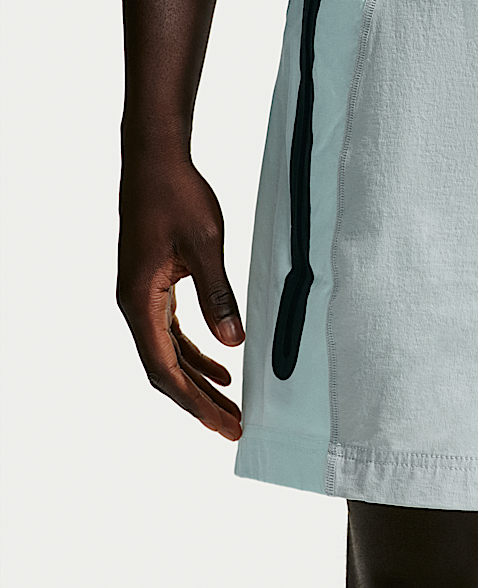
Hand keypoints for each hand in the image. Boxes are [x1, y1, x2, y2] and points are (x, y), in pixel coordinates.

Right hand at [116, 152, 243, 438]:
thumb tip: (233, 343)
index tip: (225, 425)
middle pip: (165, 371)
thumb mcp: (205, 246)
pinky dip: (194, 353)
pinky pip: (170, 333)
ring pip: (167, 354)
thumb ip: (219, 297)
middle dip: (199, 402)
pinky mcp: (152, 285)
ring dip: (197, 382)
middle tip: (234, 427)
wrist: (154, 160)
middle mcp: (133, 305)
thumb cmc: (177, 196)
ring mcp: (141, 296)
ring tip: (230, 406)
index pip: (166, 370)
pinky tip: (220, 364)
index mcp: (140, 302)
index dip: (196, 403)